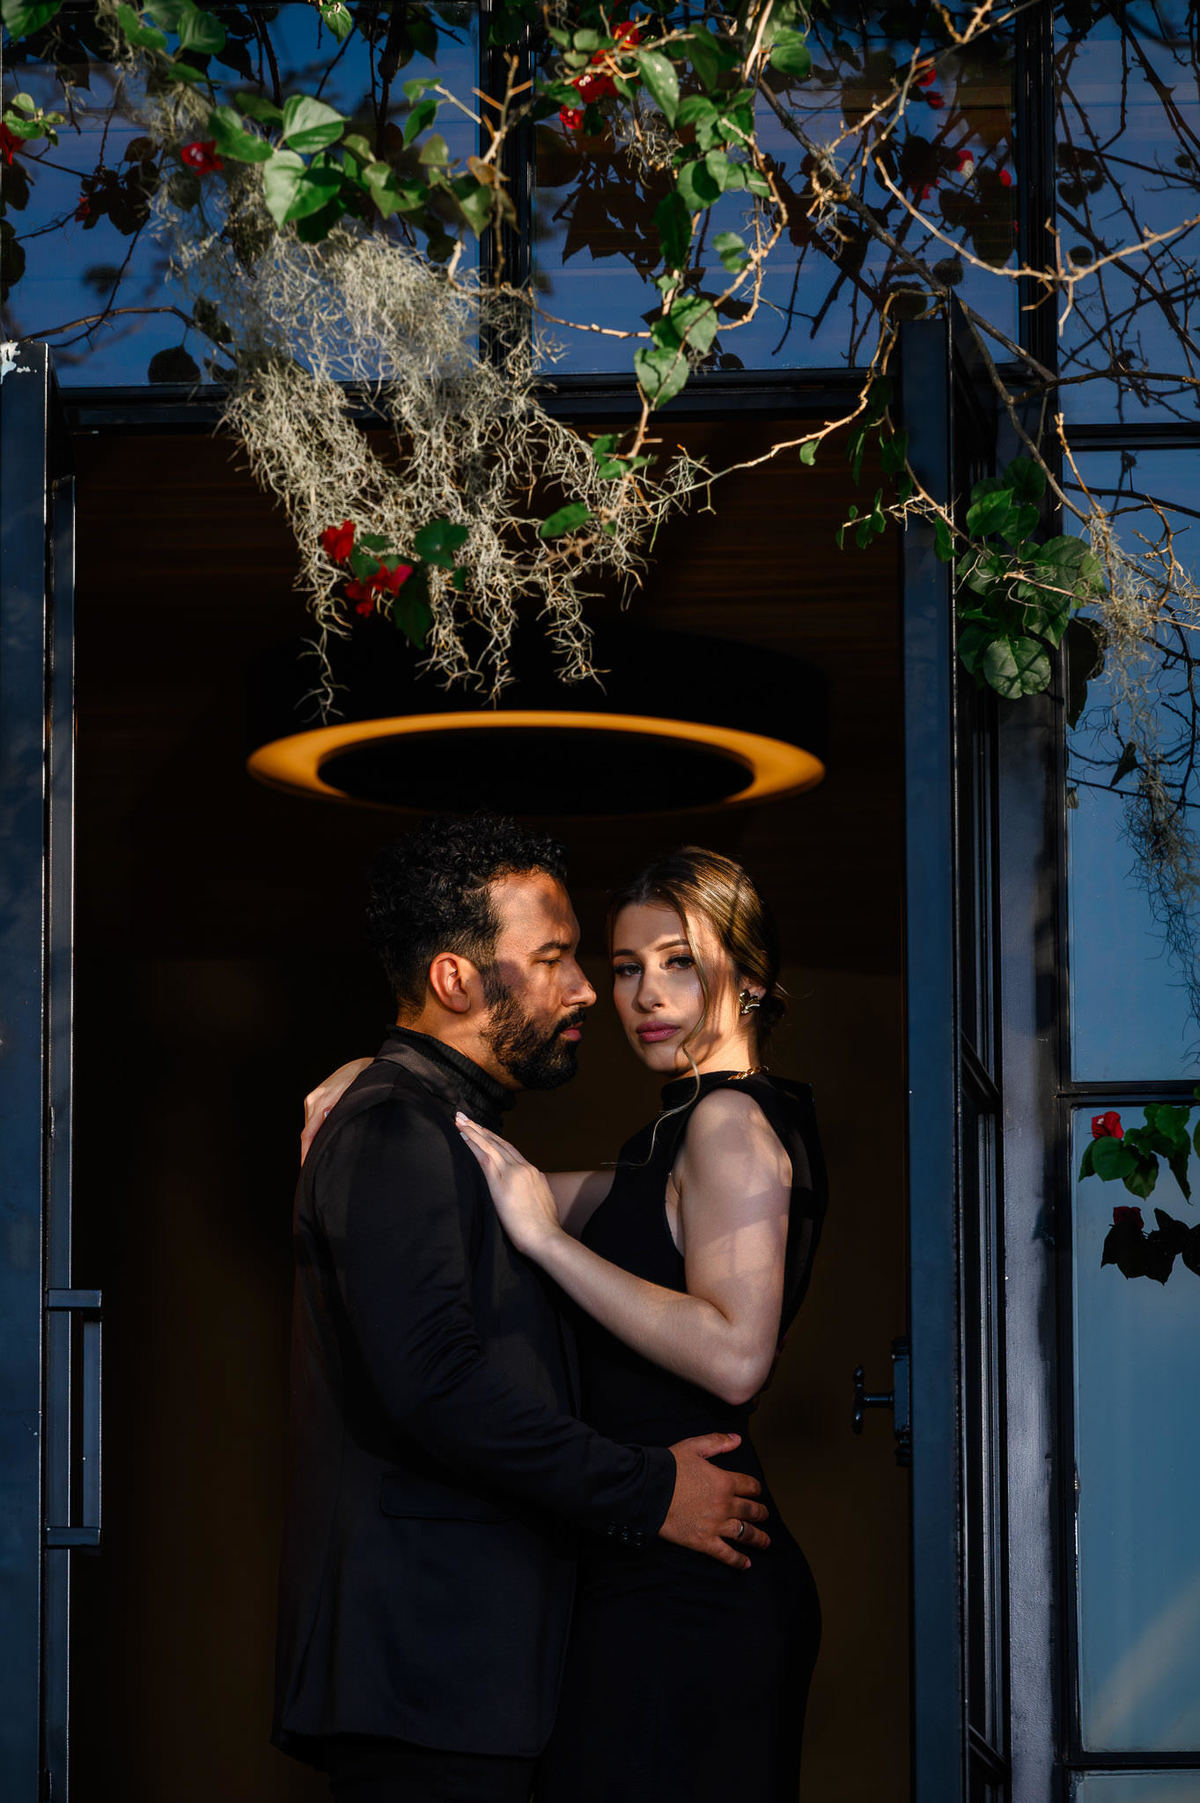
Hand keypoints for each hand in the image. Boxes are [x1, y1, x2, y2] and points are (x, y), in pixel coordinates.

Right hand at [300, 1057, 371, 1164]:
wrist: (363, 1066)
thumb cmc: (363, 1083)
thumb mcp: (354, 1104)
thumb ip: (341, 1119)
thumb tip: (333, 1139)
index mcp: (320, 1103)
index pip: (308, 1134)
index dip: (307, 1153)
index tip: (307, 1169)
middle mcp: (313, 1100)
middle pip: (307, 1133)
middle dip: (310, 1151)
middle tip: (314, 1171)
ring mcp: (313, 1098)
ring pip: (310, 1127)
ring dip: (314, 1141)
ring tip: (318, 1159)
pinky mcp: (317, 1098)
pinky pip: (314, 1120)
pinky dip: (317, 1131)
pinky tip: (322, 1141)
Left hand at [455, 1114, 559, 1254]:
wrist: (545, 1237)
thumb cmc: (544, 1229)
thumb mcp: (543, 1203)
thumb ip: (534, 1192)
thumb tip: (528, 1192)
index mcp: (534, 1173)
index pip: (511, 1151)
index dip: (495, 1140)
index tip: (484, 1131)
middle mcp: (524, 1168)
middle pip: (499, 1143)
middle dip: (481, 1130)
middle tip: (466, 1117)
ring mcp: (512, 1173)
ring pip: (489, 1145)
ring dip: (473, 1131)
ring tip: (459, 1120)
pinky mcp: (500, 1182)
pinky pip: (484, 1157)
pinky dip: (472, 1144)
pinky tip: (462, 1135)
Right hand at [660, 1433, 769, 1569]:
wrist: (649, 1490)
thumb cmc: (670, 1467)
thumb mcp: (694, 1447)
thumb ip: (718, 1442)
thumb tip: (737, 1439)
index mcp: (724, 1482)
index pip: (749, 1486)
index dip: (755, 1488)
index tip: (757, 1492)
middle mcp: (725, 1505)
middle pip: (750, 1511)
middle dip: (760, 1513)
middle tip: (764, 1515)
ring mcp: (716, 1525)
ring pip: (744, 1533)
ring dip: (758, 1537)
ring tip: (765, 1542)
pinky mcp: (704, 1542)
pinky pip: (726, 1554)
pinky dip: (737, 1560)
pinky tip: (746, 1564)